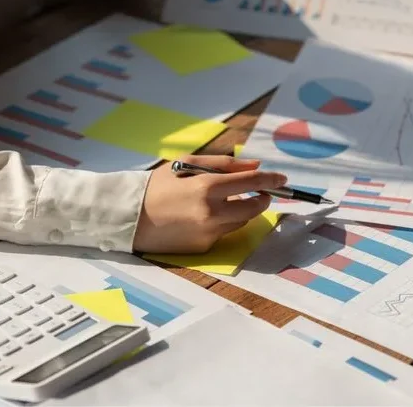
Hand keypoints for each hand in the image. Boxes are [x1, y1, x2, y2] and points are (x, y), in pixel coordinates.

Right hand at [132, 155, 286, 253]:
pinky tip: (203, 216)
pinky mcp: (204, 248)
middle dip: (263, 199)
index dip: (271, 180)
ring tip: (223, 200)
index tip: (282, 178)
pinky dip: (222, 222)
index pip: (251, 183)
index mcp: (206, 187)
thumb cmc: (157, 185)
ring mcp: (208, 233)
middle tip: (261, 192)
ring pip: (240, 221)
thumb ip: (223, 163)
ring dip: (241, 210)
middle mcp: (211, 213)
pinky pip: (223, 232)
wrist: (130, 218)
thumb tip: (255, 166)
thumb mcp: (186, 164)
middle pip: (254, 208)